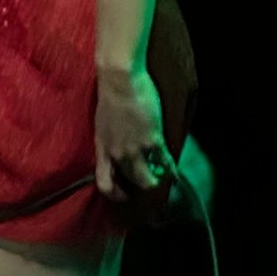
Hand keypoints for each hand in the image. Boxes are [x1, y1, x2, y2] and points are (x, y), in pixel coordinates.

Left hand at [94, 65, 174, 200]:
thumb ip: (109, 139)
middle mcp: (117, 153)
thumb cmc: (109, 96)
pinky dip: (171, 169)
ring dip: (155, 181)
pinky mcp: (152, 139)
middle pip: (130, 181)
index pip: (103, 182)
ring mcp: (135, 148)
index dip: (114, 194)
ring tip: (160, 179)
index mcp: (102, 148)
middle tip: (148, 183)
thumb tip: (115, 147)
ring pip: (147, 178)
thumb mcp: (102, 123)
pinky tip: (174, 172)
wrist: (119, 81)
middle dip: (140, 185)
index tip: (123, 195)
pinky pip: (164, 161)